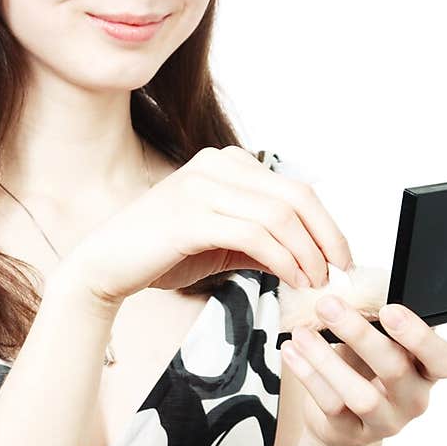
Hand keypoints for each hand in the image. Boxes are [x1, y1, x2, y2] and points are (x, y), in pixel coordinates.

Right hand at [60, 145, 353, 306]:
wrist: (105, 265)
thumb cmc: (161, 253)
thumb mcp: (223, 244)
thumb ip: (263, 242)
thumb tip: (313, 257)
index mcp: (225, 163)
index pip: (295, 188)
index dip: (327, 224)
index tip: (340, 258)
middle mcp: (216, 165)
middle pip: (296, 196)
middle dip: (327, 237)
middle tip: (338, 271)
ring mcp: (203, 187)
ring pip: (280, 216)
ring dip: (307, 253)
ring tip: (313, 282)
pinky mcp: (191, 216)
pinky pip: (255, 235)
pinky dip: (283, 260)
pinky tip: (291, 280)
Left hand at [280, 270, 446, 445]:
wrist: (340, 413)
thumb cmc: (369, 360)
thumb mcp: (390, 333)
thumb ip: (410, 304)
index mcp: (430, 368)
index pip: (444, 359)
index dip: (420, 336)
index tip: (390, 310)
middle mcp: (414, 397)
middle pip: (395, 369)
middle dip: (360, 334)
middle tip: (329, 304)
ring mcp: (385, 420)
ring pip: (361, 395)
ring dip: (328, 360)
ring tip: (303, 332)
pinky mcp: (352, 432)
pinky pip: (331, 405)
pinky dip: (309, 375)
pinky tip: (292, 351)